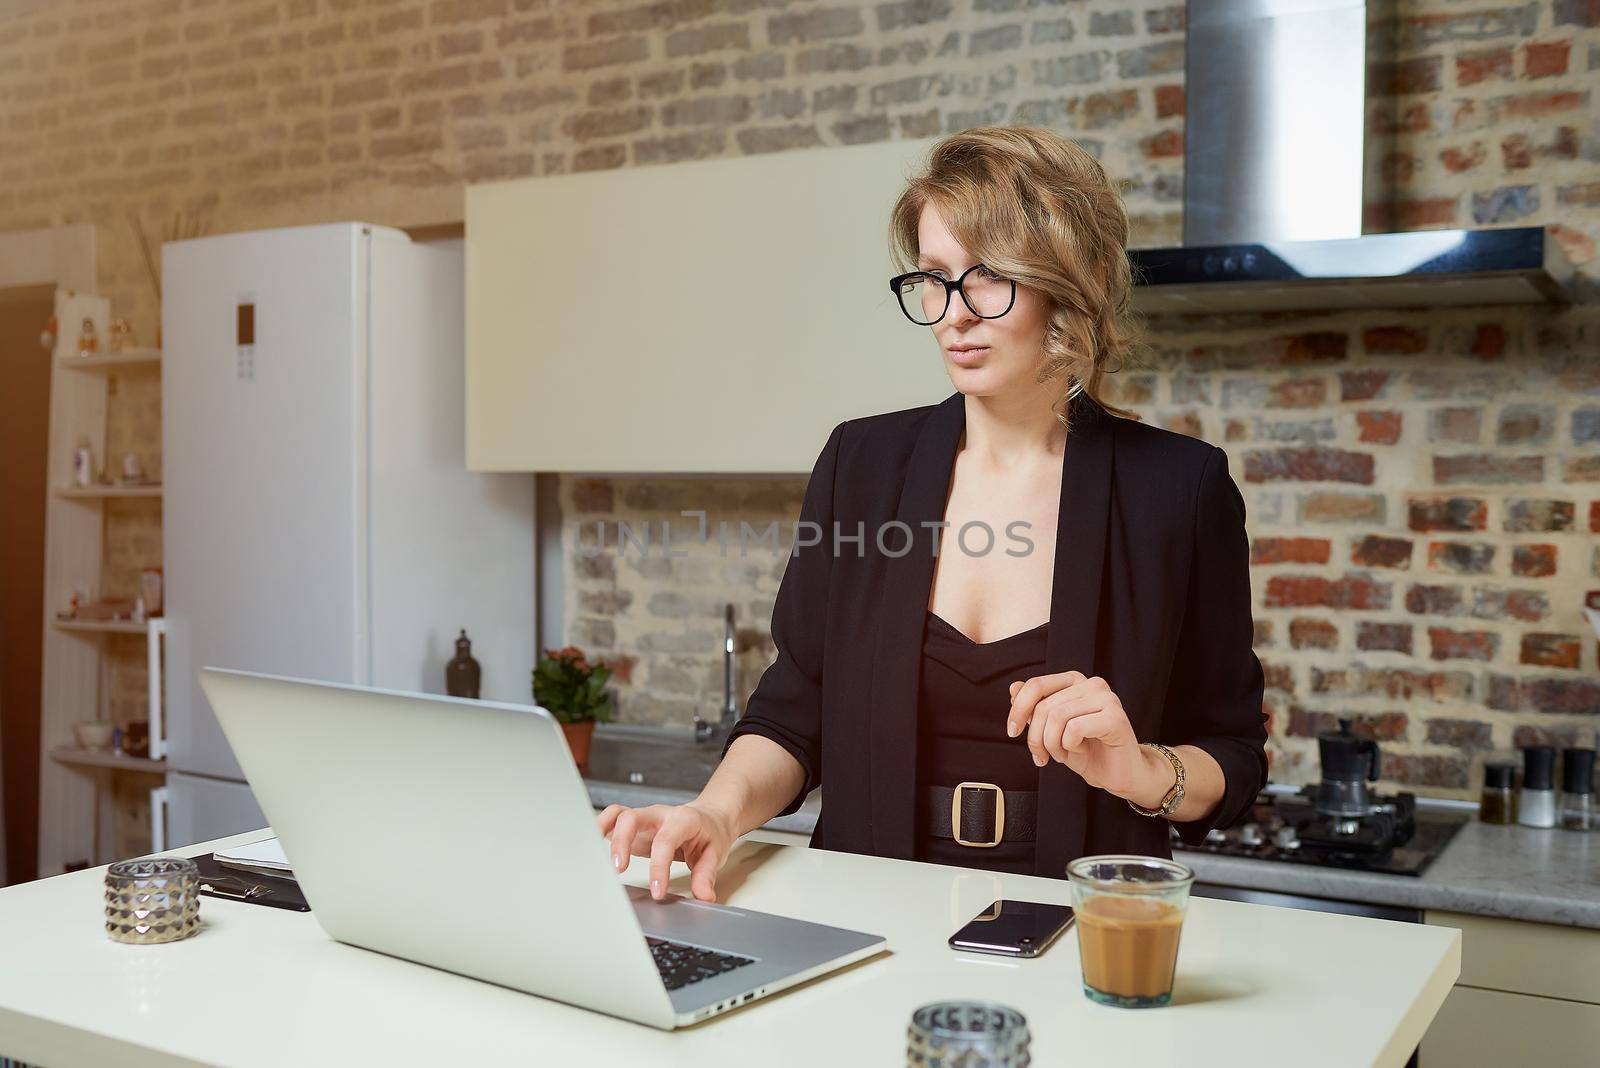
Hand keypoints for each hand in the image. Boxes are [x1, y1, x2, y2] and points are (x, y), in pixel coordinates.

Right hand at [596, 801, 736, 903]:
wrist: (710, 817)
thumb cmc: (710, 832)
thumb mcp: (716, 852)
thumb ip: (706, 875)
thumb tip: (702, 896)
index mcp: (682, 819)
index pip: (665, 841)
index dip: (658, 867)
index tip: (657, 891)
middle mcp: (659, 815)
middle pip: (632, 819)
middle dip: (621, 843)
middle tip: (618, 870)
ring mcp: (644, 818)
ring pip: (617, 814)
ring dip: (604, 832)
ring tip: (595, 855)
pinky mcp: (634, 824)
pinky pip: (612, 818)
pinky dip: (599, 827)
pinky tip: (592, 845)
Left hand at [1005, 671, 1159, 799]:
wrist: (1117, 775)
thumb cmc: (1086, 751)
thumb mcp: (1051, 730)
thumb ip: (1034, 708)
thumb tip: (1013, 688)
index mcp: (1074, 681)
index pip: (1036, 685)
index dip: (1018, 709)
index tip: (1012, 732)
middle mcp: (1092, 684)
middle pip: (1044, 706)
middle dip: (1036, 737)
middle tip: (1042, 756)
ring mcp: (1106, 698)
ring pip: (1057, 717)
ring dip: (1053, 744)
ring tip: (1062, 755)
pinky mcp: (1116, 717)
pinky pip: (1075, 728)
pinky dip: (1070, 746)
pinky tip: (1079, 752)